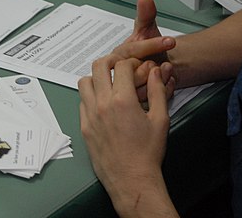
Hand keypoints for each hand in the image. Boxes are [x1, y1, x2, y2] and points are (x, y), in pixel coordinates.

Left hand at [78, 57, 177, 216]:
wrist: (131, 179)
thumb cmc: (147, 153)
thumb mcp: (160, 119)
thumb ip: (158, 91)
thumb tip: (156, 72)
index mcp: (122, 100)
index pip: (121, 66)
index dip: (130, 63)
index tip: (136, 67)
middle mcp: (102, 104)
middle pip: (98, 66)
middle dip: (111, 62)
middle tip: (119, 67)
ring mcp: (90, 115)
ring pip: (84, 82)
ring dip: (96, 78)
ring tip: (109, 84)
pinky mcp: (84, 126)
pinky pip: (81, 101)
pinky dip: (90, 96)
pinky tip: (102, 102)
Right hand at [113, 0, 175, 99]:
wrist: (158, 68)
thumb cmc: (150, 50)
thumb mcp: (147, 30)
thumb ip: (146, 15)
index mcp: (115, 57)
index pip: (131, 51)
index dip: (152, 45)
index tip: (169, 41)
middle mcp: (116, 75)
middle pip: (135, 72)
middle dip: (154, 67)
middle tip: (164, 62)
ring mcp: (126, 91)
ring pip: (144, 89)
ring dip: (161, 79)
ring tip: (167, 70)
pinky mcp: (136, 104)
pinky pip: (153, 100)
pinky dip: (165, 90)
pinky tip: (168, 82)